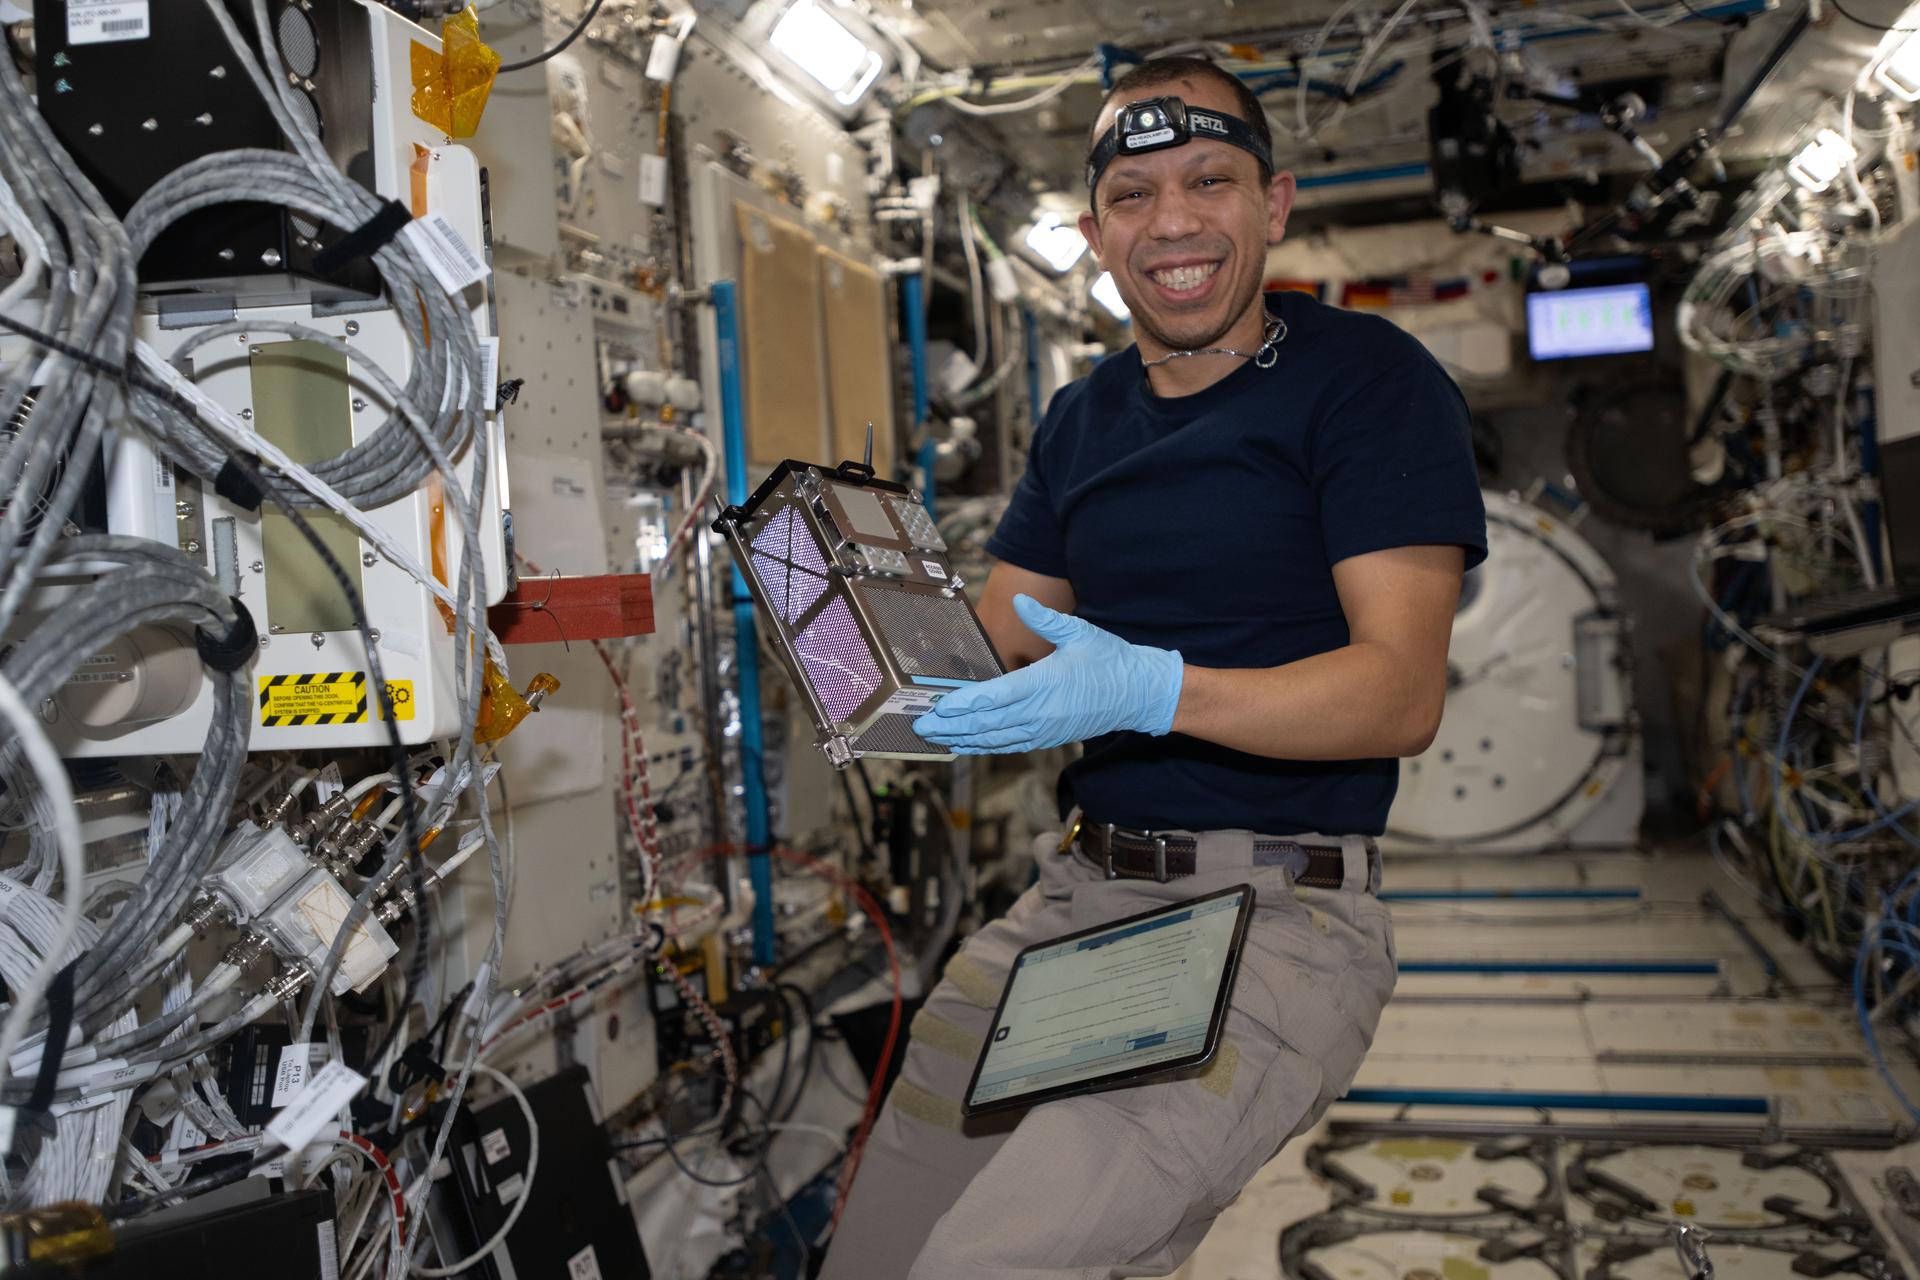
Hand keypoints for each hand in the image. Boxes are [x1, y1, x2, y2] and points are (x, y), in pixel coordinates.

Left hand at [912, 595, 1183, 753]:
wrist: (1139, 694)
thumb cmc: (1110, 660)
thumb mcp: (1080, 632)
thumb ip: (1046, 619)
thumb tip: (1021, 601)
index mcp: (1045, 684)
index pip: (996, 696)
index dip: (964, 703)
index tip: (938, 705)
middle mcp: (1041, 712)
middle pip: (987, 723)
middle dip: (951, 725)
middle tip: (920, 725)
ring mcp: (1044, 729)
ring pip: (995, 739)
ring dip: (962, 739)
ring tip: (933, 738)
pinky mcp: (1047, 738)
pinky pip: (1009, 745)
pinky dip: (983, 746)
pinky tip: (964, 744)